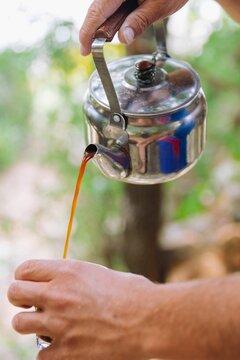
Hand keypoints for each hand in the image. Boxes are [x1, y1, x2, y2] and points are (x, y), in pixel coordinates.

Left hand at [8, 259, 154, 359]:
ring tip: (49, 324)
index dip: (24, 276)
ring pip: (19, 323)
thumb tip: (58, 280)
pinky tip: (65, 345)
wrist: (149, 320)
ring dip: (32, 324)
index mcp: (68, 271)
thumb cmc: (131, 293)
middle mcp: (58, 295)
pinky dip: (50, 351)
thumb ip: (73, 276)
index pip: (24, 269)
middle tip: (34, 303)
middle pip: (14, 293)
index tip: (31, 284)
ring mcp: (59, 324)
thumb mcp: (99, 274)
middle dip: (21, 298)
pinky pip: (40, 353)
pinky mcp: (65, 351)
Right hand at [79, 0, 187, 54]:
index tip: (85, 50)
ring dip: (103, 24)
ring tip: (101, 41)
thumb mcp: (159, 6)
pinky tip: (116, 26)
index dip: (88, 32)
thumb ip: (139, 21)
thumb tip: (122, 38)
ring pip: (104, 6)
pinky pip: (113, 3)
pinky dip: (112, 16)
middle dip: (94, 30)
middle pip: (98, 8)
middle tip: (90, 49)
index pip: (97, 11)